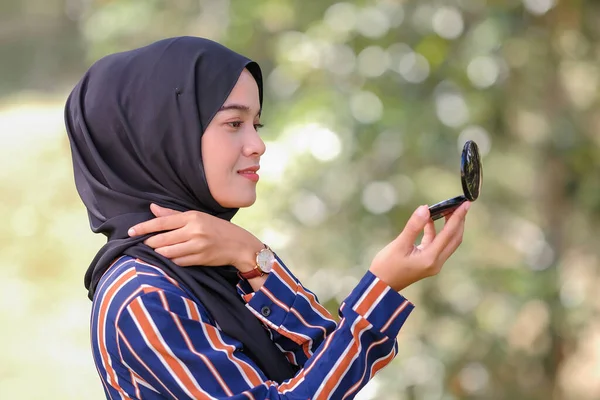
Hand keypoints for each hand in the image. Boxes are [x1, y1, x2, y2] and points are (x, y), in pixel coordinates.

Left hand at [128, 204, 263, 269]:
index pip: (162, 222)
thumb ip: (173, 214)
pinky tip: (170, 257)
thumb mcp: (198, 217)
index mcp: (192, 217)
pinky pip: (177, 262)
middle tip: (145, 243)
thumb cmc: (217, 228)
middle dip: (149, 243)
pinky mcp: (200, 259)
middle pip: (161, 239)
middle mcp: (194, 231)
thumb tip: (152, 208)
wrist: (239, 244)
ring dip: (159, 253)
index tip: (130, 231)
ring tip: (157, 251)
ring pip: (167, 253)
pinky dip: (171, 260)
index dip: (144, 228)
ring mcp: (197, 246)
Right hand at [369, 202, 469, 291]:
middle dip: (458, 221)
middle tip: (460, 204)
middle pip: (454, 239)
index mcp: (430, 258)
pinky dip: (435, 232)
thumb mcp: (399, 244)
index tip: (466, 203)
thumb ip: (413, 226)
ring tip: (447, 209)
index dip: (458, 217)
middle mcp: (436, 262)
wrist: (380, 286)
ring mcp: (433, 264)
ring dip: (449, 226)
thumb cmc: (386, 266)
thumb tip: (425, 208)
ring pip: (448, 242)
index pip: (449, 234)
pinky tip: (429, 220)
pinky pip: (437, 244)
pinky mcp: (427, 263)